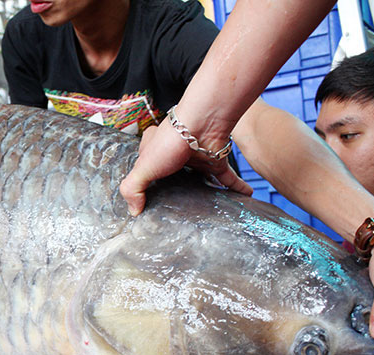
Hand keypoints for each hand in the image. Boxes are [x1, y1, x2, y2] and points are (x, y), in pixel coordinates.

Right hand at [120, 119, 251, 216]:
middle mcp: (176, 154)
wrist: (202, 123)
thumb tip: (134, 212)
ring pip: (200, 180)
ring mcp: (197, 158)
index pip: (146, 170)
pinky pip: (227, 179)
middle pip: (173, 177)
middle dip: (174, 191)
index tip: (147, 203)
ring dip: (203, 193)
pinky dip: (235, 189)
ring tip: (203, 211)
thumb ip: (132, 190)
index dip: (145, 184)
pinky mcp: (216, 162)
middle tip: (174, 212)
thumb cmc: (170, 141)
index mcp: (154, 151)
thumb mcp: (142, 168)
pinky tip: (241, 199)